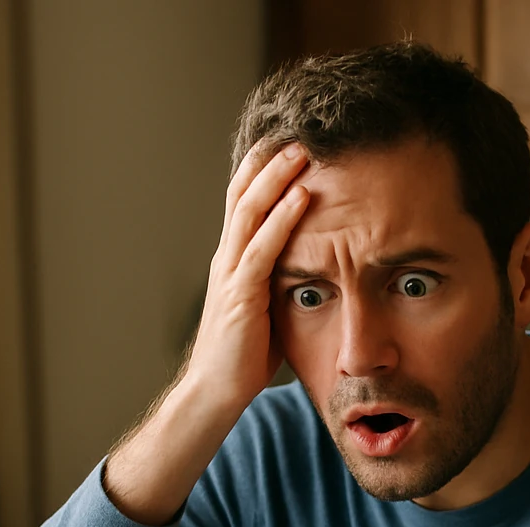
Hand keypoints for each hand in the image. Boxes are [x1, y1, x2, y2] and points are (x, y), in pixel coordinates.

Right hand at [103, 141, 311, 524]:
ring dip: (278, 178)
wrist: (214, 393)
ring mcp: (231, 274)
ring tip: (303, 150)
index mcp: (232, 261)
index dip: (262, 171)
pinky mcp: (241, 295)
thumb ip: (282, 283)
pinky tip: (304, 196)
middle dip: (270, 161)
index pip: (244, 204)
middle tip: (298, 131)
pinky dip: (284, 219)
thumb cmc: (243, 357)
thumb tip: (314, 270)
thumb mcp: (267, 309)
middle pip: (244, 195)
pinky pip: (264, 248)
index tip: (286, 142)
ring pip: (251, 212)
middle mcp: (227, 259)